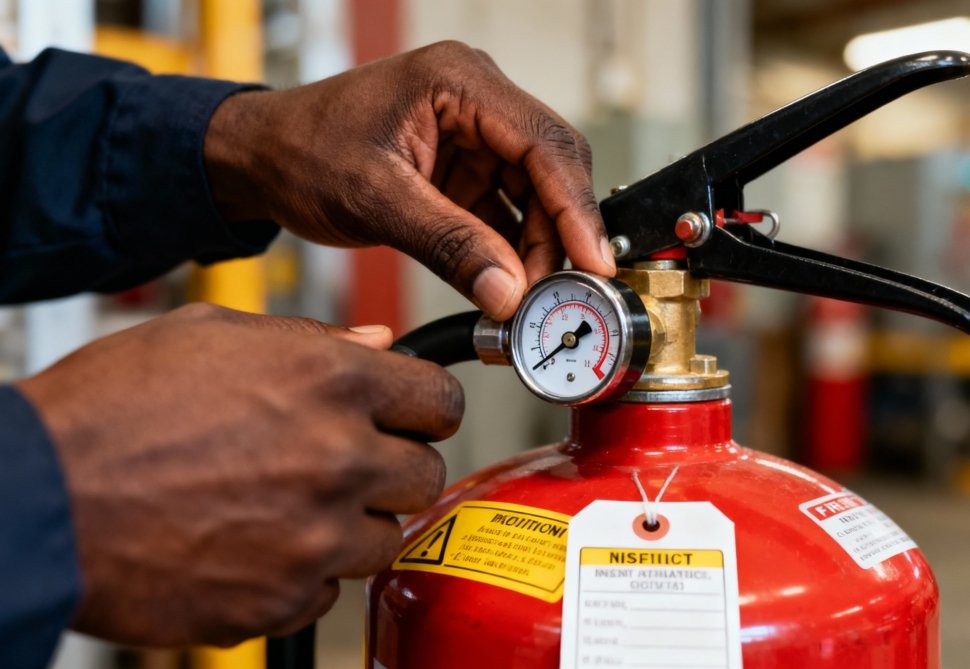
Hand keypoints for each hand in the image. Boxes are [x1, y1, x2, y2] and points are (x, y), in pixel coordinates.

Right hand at [16, 304, 461, 646]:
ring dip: (352, 522)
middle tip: (345, 461)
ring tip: (290, 503)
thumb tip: (375, 345)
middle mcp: (338, 458)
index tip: (411, 415)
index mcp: (331, 381)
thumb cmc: (112, 410)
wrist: (39, 498)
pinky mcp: (282, 600)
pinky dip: (307, 572)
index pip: (442, 400)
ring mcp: (315, 537)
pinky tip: (258, 543)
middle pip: (425, 474)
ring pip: (386, 537)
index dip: (426, 406)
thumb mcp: (211, 335)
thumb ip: (312, 340)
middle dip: (392, 465)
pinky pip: (330, 590)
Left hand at [204, 40, 614, 320]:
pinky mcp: (462, 171)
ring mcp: (472, 137)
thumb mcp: (376, 198)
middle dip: (557, 235)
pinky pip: (503, 213)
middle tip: (556, 293)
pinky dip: (508, 251)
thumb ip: (448, 244)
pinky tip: (505, 284)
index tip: (593, 261)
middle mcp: (476, 102)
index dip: (576, 207)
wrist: (262, 157)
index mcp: (460, 82)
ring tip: (524, 298)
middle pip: (549, 170)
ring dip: (534, 249)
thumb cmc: (302, 150)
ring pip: (533, 197)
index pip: (545, 142)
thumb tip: (507, 291)